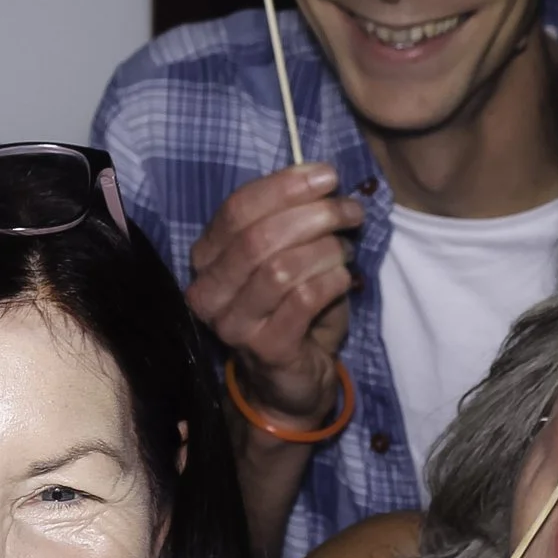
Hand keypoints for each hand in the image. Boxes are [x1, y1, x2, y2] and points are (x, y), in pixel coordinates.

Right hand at [186, 163, 360, 426]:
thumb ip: (292, 219)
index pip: (236, 209)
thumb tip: (322, 178)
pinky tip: (344, 279)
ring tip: (347, 250)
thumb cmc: (292, 310)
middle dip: (314, 215)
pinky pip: (302, 301)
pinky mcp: (263, 349)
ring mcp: (231, 324)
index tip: (328, 176)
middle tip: (350, 211)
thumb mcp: (285, 255)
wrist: (291, 381)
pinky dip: (331, 281)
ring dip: (326, 250)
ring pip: (280, 269)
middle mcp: (208, 291)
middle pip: (258, 237)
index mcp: (207, 258)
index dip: (284, 186)